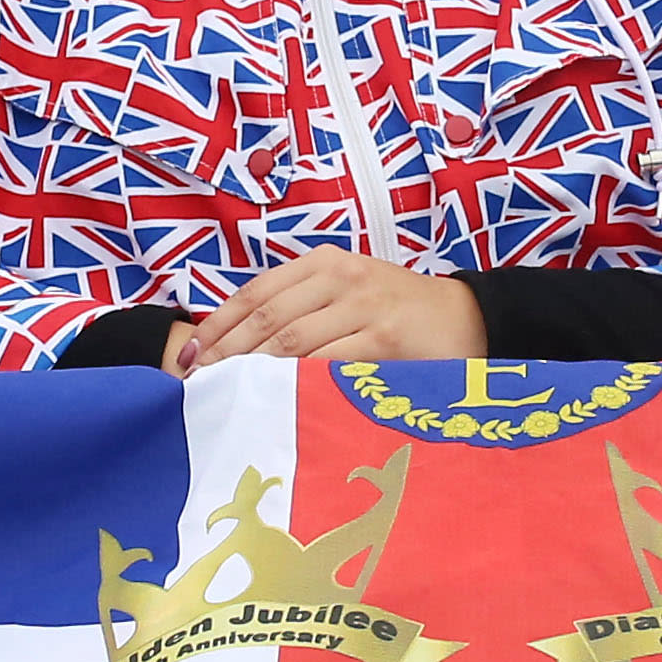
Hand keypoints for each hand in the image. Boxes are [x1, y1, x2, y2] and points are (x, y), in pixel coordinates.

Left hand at [167, 253, 485, 370]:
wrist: (467, 318)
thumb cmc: (398, 310)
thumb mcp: (348, 290)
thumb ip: (303, 304)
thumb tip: (240, 338)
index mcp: (325, 262)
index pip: (257, 293)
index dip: (220, 324)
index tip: (193, 354)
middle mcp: (342, 277)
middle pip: (268, 318)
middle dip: (228, 352)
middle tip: (200, 382)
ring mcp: (365, 307)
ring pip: (293, 341)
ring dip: (255, 371)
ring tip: (229, 393)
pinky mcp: (385, 340)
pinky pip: (331, 362)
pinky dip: (300, 381)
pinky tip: (278, 399)